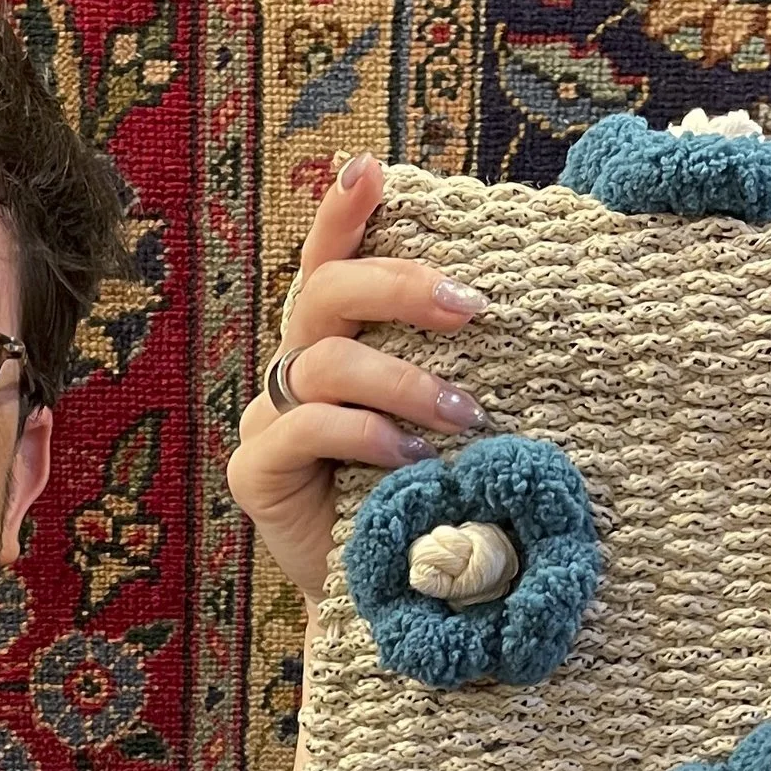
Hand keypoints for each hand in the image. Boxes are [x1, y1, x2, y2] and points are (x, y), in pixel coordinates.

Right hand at [230, 154, 489, 605]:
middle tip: (472, 309)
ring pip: (324, 361)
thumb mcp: (458, 421)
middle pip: (324, 293)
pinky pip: (302, 427)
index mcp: (340, 342)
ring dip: (403, 380)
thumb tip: (514, 300)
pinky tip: (409, 458)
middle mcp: (297, 369)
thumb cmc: (439, 500)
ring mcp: (270, 419)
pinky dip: (362, 434)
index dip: (344, 212)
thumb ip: (460, 364)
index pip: (332, 260)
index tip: (372, 169)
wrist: (400, 601)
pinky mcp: (256, 473)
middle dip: (398, 286)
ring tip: (466, 415)